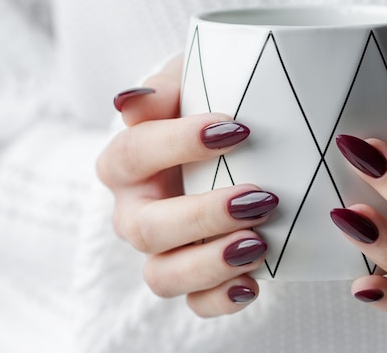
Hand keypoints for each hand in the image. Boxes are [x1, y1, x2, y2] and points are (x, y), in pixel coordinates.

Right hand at [97, 55, 277, 316]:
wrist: (235, 146)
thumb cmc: (208, 110)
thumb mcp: (192, 83)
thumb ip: (166, 87)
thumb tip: (132, 102)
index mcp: (127, 162)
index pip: (132, 153)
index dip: (176, 143)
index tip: (236, 129)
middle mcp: (135, 211)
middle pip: (145, 227)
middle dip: (201, 216)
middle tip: (259, 198)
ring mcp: (162, 250)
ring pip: (162, 275)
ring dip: (209, 264)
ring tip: (258, 244)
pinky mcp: (193, 277)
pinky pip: (194, 303)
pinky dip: (221, 299)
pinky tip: (254, 284)